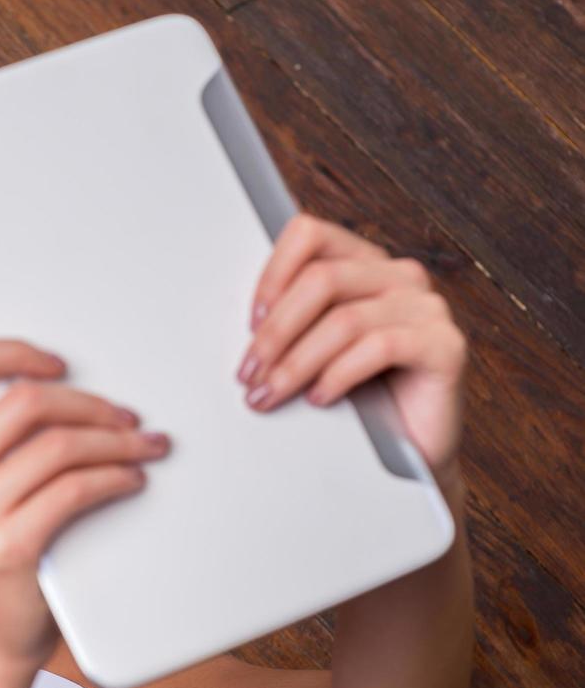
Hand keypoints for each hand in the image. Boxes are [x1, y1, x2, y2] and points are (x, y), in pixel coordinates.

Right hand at [0, 339, 170, 666]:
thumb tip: (35, 375)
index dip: (13, 351)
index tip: (59, 364)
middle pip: (25, 401)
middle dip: (88, 402)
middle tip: (125, 415)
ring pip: (59, 445)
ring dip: (115, 441)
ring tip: (142, 446)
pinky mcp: (9, 546)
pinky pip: (76, 489)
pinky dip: (114, 478)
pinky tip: (130, 480)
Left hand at [237, 212, 469, 484]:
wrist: (409, 452)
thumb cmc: (357, 399)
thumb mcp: (313, 351)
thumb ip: (290, 325)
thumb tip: (242, 328)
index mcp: (363, 264)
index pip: (310, 235)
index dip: (272, 274)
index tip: (249, 323)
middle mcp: (399, 276)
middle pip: (322, 279)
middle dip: (275, 332)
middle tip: (249, 374)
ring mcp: (427, 308)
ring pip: (345, 319)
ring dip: (295, 363)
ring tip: (270, 394)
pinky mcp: (445, 345)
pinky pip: (380, 347)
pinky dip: (338, 374)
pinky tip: (319, 398)